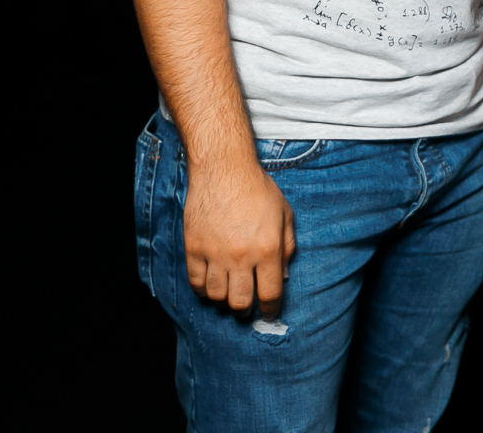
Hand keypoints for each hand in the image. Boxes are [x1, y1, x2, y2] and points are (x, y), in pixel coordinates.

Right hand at [183, 160, 295, 314]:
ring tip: (228, 293)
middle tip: (247, 306)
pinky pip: (196, 283)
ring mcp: (215, 254)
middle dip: (246, 309)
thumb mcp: (284, 214)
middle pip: (241, 302)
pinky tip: (210, 284)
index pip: (270, 294)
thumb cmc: (257, 189)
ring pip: (217, 296)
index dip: (271, 309)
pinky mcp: (194, 249)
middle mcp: (241, 256)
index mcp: (268, 249)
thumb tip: (284, 276)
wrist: (223, 170)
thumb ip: (288, 247)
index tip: (269, 312)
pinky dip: (203, 289)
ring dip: (224, 300)